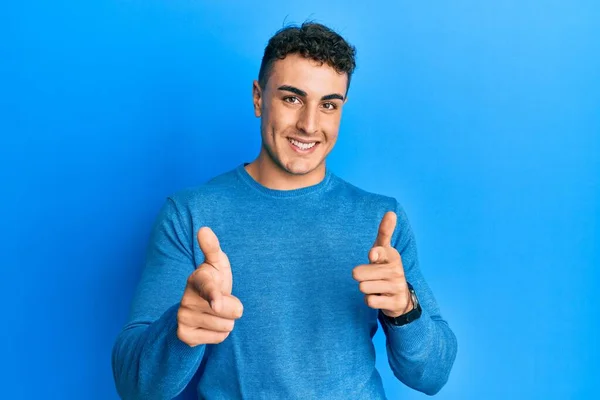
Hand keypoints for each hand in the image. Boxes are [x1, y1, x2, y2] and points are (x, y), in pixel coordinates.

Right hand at [177, 227, 243, 346]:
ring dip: (225, 321)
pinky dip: (219, 334)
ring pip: (225, 326)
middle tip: (221, 302)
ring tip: (214, 313)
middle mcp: (186, 298)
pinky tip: (209, 326)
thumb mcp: (216, 264)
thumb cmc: (214, 282)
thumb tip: (204, 229)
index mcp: (196, 279)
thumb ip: (212, 248)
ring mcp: (183, 317)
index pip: (208, 288)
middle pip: (229, 311)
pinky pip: (219, 338)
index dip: (214, 295)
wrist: (198, 309)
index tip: (217, 303)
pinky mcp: (185, 335)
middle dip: (232, 308)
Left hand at [352, 211, 413, 317]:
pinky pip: (370, 301)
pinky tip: (379, 297)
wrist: (400, 295)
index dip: (375, 254)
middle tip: (371, 276)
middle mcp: (396, 270)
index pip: (380, 252)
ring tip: (376, 286)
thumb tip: (391, 212)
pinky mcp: (396, 302)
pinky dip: (370, 300)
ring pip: (363, 288)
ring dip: (366, 289)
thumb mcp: (384, 250)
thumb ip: (384, 232)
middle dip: (360, 276)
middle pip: (359, 274)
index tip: (372, 255)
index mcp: (391, 255)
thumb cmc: (385, 267)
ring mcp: (397, 287)